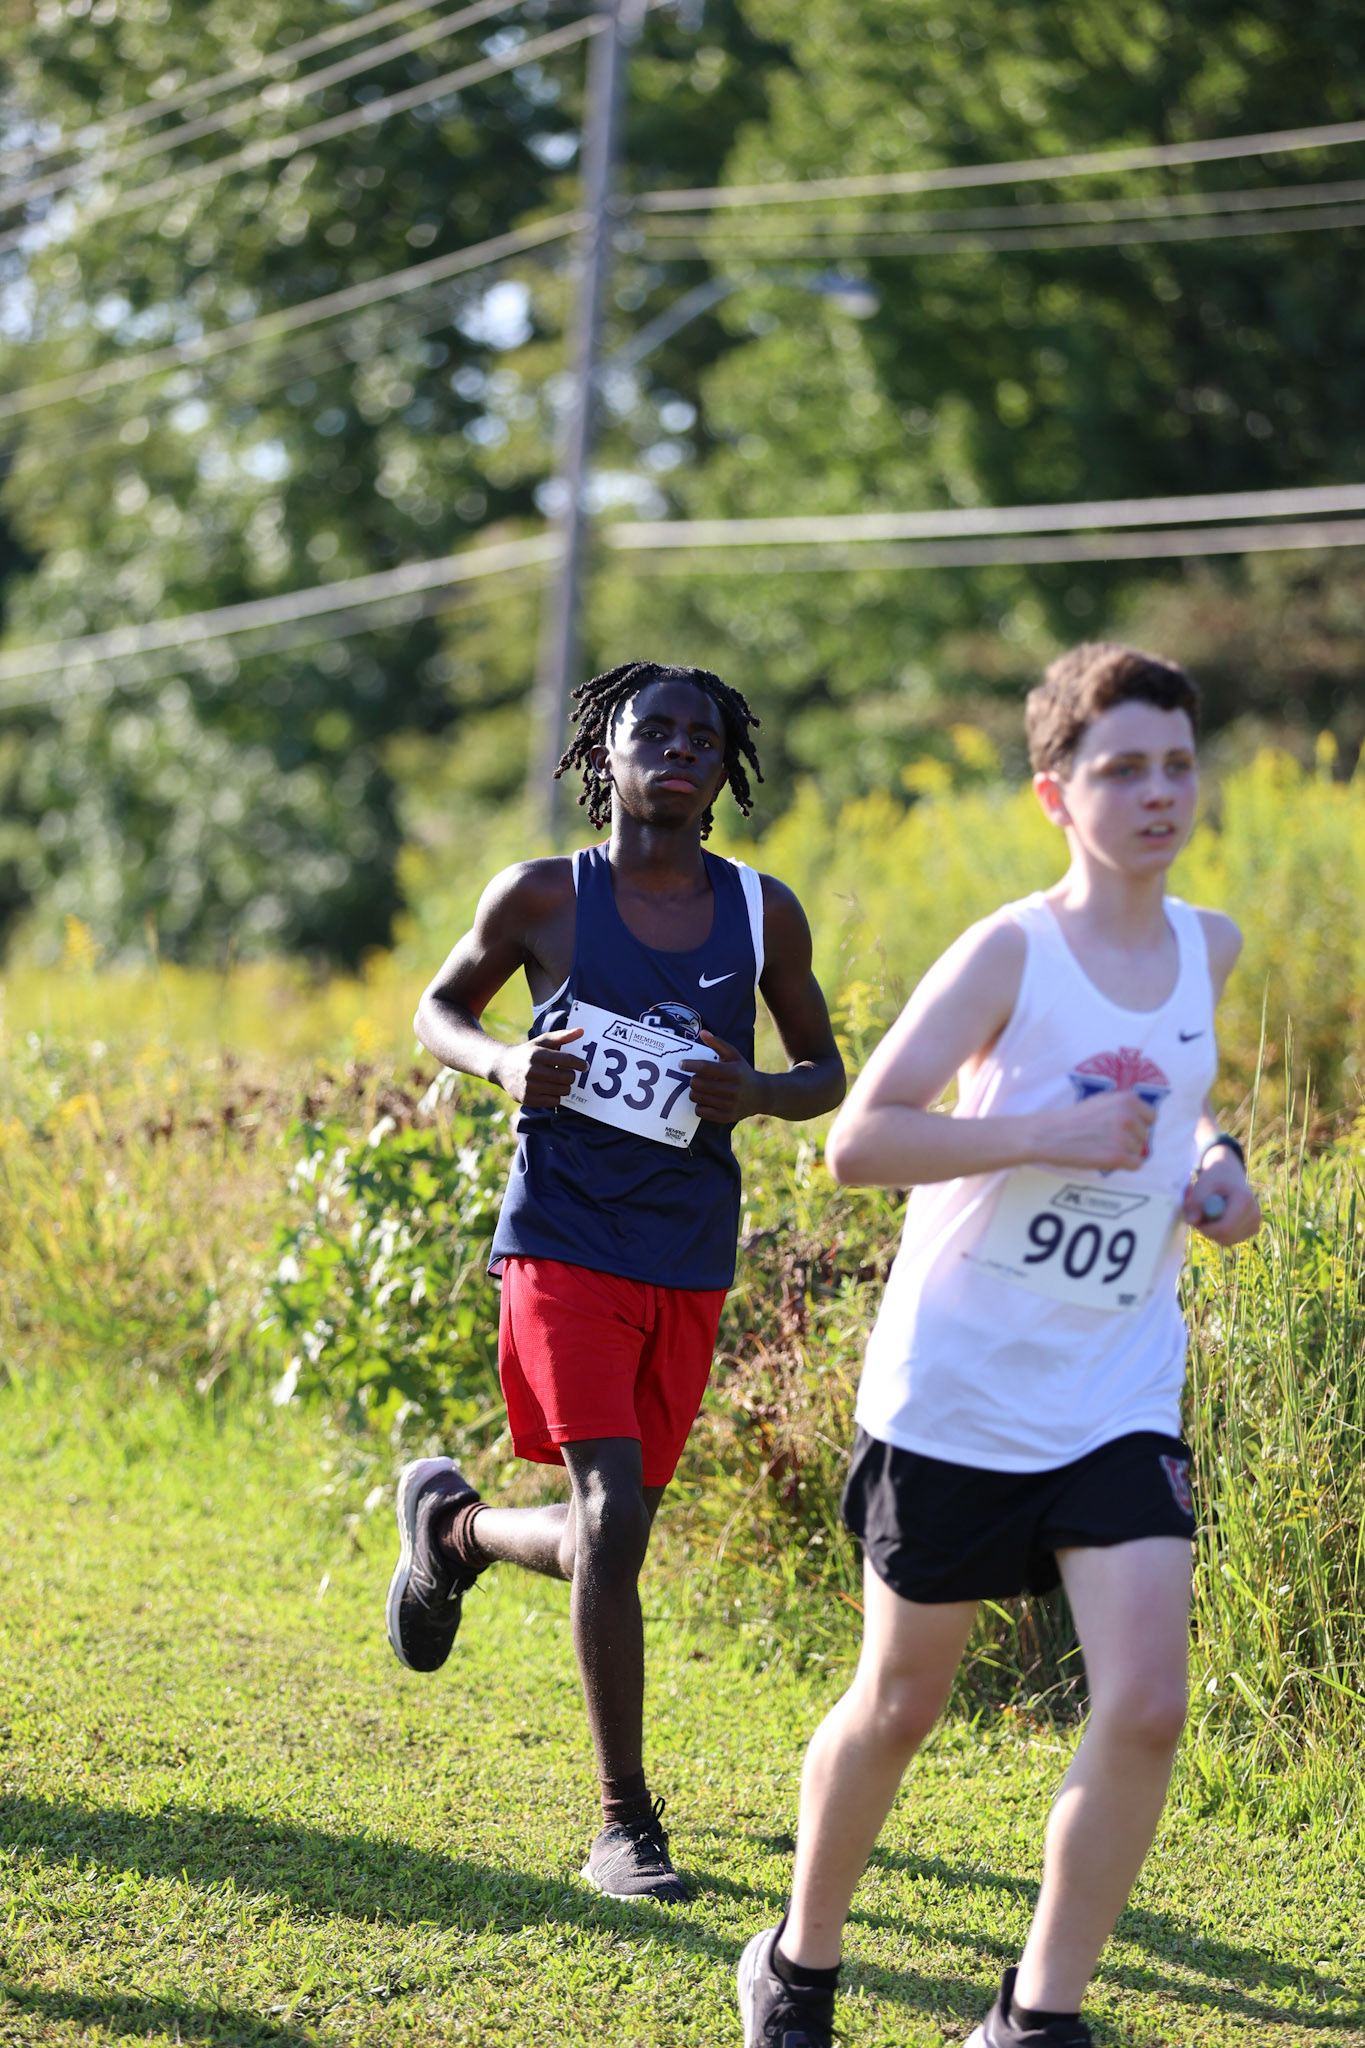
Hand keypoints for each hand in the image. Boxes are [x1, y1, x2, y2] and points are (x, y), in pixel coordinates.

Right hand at [494, 1027, 583, 1107]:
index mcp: (537, 1054)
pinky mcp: (527, 1099)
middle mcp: (532, 1070)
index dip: (580, 1064)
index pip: (567, 1060)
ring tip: (558, 1081)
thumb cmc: (527, 1052)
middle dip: (571, 1075)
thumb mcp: (542, 1041)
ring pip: (562, 1090)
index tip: (584, 1066)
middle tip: (568, 1073)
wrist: (501, 1067)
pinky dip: (556, 1096)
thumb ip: (562, 1036)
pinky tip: (550, 1089)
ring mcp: (529, 1086)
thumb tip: (581, 1031)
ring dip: (565, 1086)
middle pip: (567, 1077)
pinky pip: (554, 1101)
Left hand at [682, 1030, 766, 1122]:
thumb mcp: (734, 1055)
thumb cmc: (743, 1072)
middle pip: (697, 1083)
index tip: (682, 1064)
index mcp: (734, 1072)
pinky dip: (699, 1104)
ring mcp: (729, 1105)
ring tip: (701, 1088)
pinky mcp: (726, 1117)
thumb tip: (703, 1032)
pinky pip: (700, 1111)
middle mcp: (732, 1089)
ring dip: (694, 1092)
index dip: (690, 1065)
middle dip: (692, 1079)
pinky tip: (706, 1099)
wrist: (761, 1095)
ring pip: (697, 1098)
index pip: (705, 1067)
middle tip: (695, 1078)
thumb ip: (718, 1043)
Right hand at [1031, 1089, 1158, 1172]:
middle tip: (1107, 1139)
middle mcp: (1128, 1116)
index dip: (1138, 1124)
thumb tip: (1144, 1119)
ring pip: (1139, 1151)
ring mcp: (1123, 1137)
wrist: (1049, 1134)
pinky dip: (1123, 1165)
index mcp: (1127, 1099)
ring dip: (1124, 1152)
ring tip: (1101, 1147)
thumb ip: (1123, 1106)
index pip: (1151, 1117)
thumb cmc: (1073, 1118)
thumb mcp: (1101, 1100)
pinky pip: (1135, 1165)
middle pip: (1145, 1135)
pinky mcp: (1117, 1157)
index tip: (1124, 1128)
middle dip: (1130, 1139)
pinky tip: (1106, 1158)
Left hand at [1182, 1157, 1261, 1244]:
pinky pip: (1229, 1239)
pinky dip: (1219, 1232)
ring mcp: (1255, 1224)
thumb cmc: (1214, 1180)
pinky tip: (1219, 1218)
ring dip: (1212, 1231)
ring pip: (1226, 1240)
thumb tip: (1191, 1222)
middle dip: (1208, 1230)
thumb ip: (1196, 1202)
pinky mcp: (1252, 1230)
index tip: (1195, 1221)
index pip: (1225, 1228)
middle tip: (1198, 1215)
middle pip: (1226, 1238)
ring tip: (1209, 1212)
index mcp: (1244, 1200)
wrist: (1229, 1176)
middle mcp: (1254, 1214)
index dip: (1207, 1229)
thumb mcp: (1202, 1185)